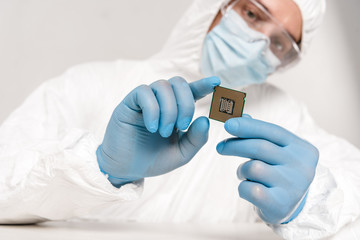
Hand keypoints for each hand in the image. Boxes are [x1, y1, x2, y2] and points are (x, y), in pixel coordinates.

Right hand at [97, 76, 220, 186]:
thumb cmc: (153, 159)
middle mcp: (161, 101)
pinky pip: (144, 92)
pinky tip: (152, 127)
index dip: (204, 84)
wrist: (126, 168)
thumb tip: (205, 119)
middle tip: (182, 126)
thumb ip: (196, 139)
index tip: (217, 82)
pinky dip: (153, 110)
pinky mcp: (129, 103)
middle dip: (186, 103)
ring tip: (164, 132)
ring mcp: (145, 100)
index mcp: (176, 110)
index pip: (191, 91)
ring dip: (169, 110)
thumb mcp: (181, 154)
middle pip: (178, 83)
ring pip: (162, 86)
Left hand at [216, 115, 318, 223]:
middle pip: (260, 147)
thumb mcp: (277, 152)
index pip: (273, 131)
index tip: (228, 124)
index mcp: (302, 149)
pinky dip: (243, 188)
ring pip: (254, 167)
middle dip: (236, 145)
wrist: (293, 208)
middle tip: (220, 147)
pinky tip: (248, 189)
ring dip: (242, 170)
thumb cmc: (280, 174)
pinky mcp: (280, 204)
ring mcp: (293, 187)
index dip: (248, 126)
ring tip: (245, 174)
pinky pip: (250, 189)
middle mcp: (302, 166)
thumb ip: (261, 135)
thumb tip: (242, 116)